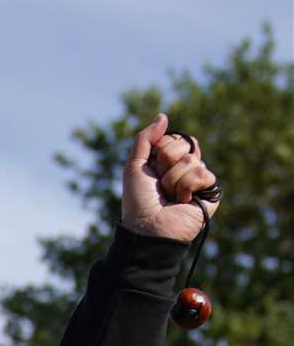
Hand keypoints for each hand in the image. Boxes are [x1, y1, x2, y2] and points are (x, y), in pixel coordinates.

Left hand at [122, 113, 218, 241]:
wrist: (148, 229)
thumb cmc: (138, 202)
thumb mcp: (134, 166)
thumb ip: (145, 139)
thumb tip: (163, 116)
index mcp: (168, 163)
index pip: (174, 139)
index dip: (162, 151)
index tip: (152, 170)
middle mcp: (184, 170)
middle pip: (185, 145)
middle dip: (167, 163)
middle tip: (160, 185)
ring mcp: (198, 182)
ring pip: (193, 160)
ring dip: (174, 180)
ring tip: (170, 197)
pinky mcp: (210, 194)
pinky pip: (205, 174)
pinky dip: (188, 187)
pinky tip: (183, 202)